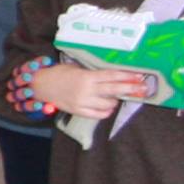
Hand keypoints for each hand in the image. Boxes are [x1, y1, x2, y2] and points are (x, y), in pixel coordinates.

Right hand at [31, 61, 152, 118]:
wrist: (40, 86)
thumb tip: (113, 76)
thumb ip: (92, 73)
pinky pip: (99, 114)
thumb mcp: (76, 68)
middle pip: (114, 90)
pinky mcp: (79, 112)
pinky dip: (106, 111)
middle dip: (130, 89)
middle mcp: (86, 90)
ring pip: (108, 105)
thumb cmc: (59, 74)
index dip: (126, 76)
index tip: (139, 76)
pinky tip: (107, 107)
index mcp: (86, 77)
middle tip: (143, 88)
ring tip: (114, 97)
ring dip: (115, 101)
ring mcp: (83, 102)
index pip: (111, 76)